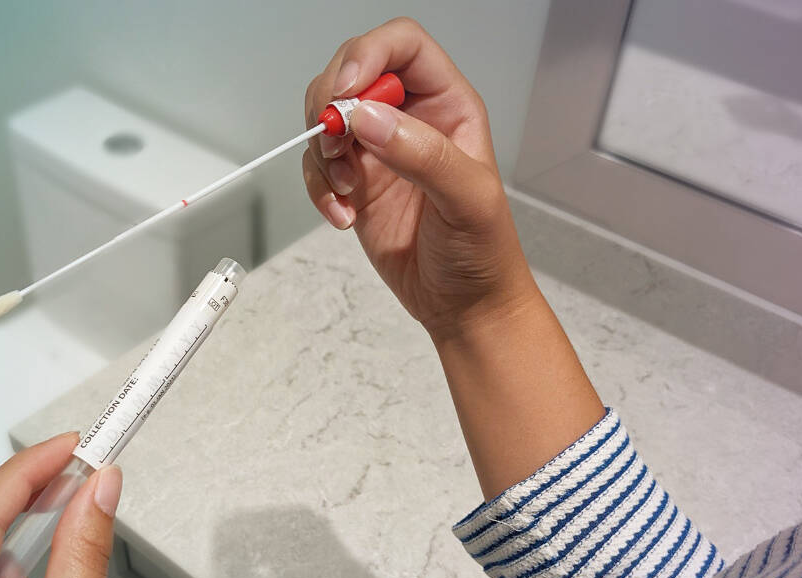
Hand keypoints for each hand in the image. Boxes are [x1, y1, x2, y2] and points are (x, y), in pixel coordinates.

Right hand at [302, 17, 536, 339]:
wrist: (464, 306)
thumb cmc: (483, 252)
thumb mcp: (467, 199)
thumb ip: (422, 154)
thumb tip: (369, 118)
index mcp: (448, 105)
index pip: (402, 46)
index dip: (368, 55)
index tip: (346, 91)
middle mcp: (410, 118)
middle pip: (352, 73)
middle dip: (331, 105)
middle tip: (336, 146)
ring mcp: (379, 150)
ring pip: (327, 118)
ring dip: (323, 152)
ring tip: (346, 191)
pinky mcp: (355, 183)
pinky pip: (318, 166)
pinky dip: (318, 189)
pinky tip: (342, 216)